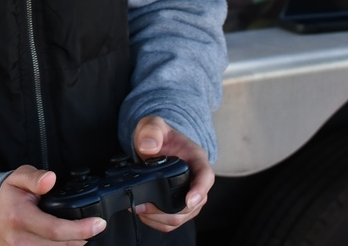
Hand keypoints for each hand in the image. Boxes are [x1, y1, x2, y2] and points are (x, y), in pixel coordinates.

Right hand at [0, 165, 106, 244]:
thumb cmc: (8, 197)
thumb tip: (50, 178)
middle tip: (94, 226)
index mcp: (19, 218)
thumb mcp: (18, 178)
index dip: (80, 228)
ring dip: (74, 245)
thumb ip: (34, 177)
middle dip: (82, 237)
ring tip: (82, 233)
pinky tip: (70, 240)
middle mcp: (19, 240)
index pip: (55, 229)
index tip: (99, 224)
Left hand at [130, 115, 213, 231]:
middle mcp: (196, 179)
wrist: (153, 142)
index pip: (206, 176)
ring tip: (140, 210)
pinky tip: (144, 214)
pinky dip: (159, 222)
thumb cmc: (157, 134)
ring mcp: (189, 193)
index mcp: (196, 158)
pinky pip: (173, 220)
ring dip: (162, 219)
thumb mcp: (152, 125)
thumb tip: (148, 148)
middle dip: (171, 210)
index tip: (189, 200)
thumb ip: (151, 131)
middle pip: (195, 203)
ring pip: (184, 216)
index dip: (200, 190)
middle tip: (145, 207)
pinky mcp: (178, 203)